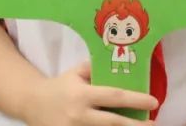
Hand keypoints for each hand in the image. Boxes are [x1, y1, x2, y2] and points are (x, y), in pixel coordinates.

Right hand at [22, 63, 157, 125]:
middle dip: (135, 125)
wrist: (32, 103)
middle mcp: (79, 115)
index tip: (154, 102)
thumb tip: (123, 66)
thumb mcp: (77, 72)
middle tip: (153, 124)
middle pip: (113, 123)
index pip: (114, 97)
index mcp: (82, 95)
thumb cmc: (61, 85)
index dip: (136, 100)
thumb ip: (97, 69)